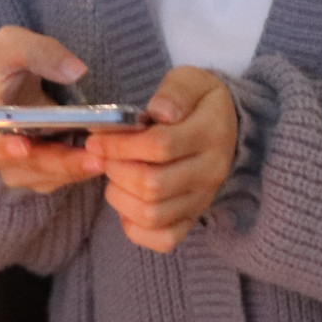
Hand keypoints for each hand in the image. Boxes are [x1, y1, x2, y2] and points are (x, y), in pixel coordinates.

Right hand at [0, 27, 107, 194]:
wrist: (9, 80)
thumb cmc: (5, 63)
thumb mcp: (13, 45)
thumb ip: (40, 53)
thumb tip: (76, 71)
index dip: (1, 148)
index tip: (23, 146)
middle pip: (23, 168)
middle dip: (58, 164)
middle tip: (92, 158)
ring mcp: (20, 166)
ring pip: (45, 178)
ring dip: (74, 171)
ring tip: (104, 159)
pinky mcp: (42, 171)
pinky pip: (61, 178)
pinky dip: (81, 170)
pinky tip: (105, 159)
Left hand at [93, 67, 238, 254]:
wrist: (225, 127)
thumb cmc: (197, 103)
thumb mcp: (190, 81)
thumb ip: (174, 92)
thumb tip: (159, 112)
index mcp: (211, 134)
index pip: (160, 146)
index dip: (120, 145)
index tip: (95, 140)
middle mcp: (211, 172)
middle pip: (153, 185)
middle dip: (116, 170)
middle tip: (103, 157)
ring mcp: (202, 200)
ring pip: (153, 215)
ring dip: (121, 197)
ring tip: (115, 176)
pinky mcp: (193, 219)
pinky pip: (163, 239)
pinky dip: (136, 227)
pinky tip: (128, 203)